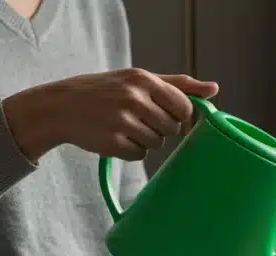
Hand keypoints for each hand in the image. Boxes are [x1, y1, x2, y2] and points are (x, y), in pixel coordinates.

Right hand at [3, 68, 218, 160]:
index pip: (184, 107)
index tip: (165, 114)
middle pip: (172, 128)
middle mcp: (134, 98)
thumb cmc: (106, 91)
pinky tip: (115, 138)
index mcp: (144, 79)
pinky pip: (139, 155)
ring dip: (145, 140)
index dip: (179, 116)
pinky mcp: (112, 143)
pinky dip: (131, 151)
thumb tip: (214, 89)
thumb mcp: (138, 79)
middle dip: (160, 128)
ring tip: (124, 127)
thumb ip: (178, 85)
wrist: (61, 107)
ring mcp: (122, 121)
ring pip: (157, 143)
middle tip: (138, 120)